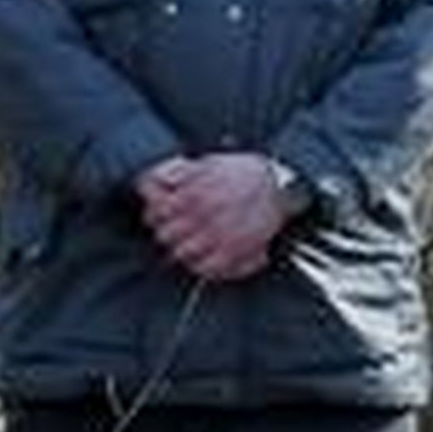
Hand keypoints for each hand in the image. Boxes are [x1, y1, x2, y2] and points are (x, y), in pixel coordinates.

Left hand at [136, 151, 291, 281]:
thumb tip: (153, 178)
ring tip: (188, 243)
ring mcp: (220, 237)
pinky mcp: (235, 253)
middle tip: (172, 230)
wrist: (280, 186)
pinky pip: (207, 269)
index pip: (157, 212)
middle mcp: (205, 216)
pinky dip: (201, 266)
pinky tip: (203, 258)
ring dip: (181, 249)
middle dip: (167, 232)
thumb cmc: (244, 173)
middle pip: (166, 236)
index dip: (153, 214)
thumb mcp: (208, 162)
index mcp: (195, 192)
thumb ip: (178, 171)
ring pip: (183, 254)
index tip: (156, 215)